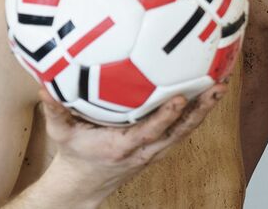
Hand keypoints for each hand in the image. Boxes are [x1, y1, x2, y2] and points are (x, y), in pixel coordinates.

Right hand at [37, 84, 225, 203]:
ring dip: (206, 109)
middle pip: (179, 130)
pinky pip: (184, 128)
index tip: (180, 98)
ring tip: (222, 85)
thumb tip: (45, 86)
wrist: (85, 183)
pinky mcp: (161, 145)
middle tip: (218, 87)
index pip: (150, 131)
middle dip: (200, 110)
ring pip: (187, 129)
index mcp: (123, 145)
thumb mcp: (61, 133)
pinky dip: (198, 111)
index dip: (166, 116)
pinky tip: (210, 90)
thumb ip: (56, 110)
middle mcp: (145, 149)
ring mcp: (156, 148)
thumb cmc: (75, 154)